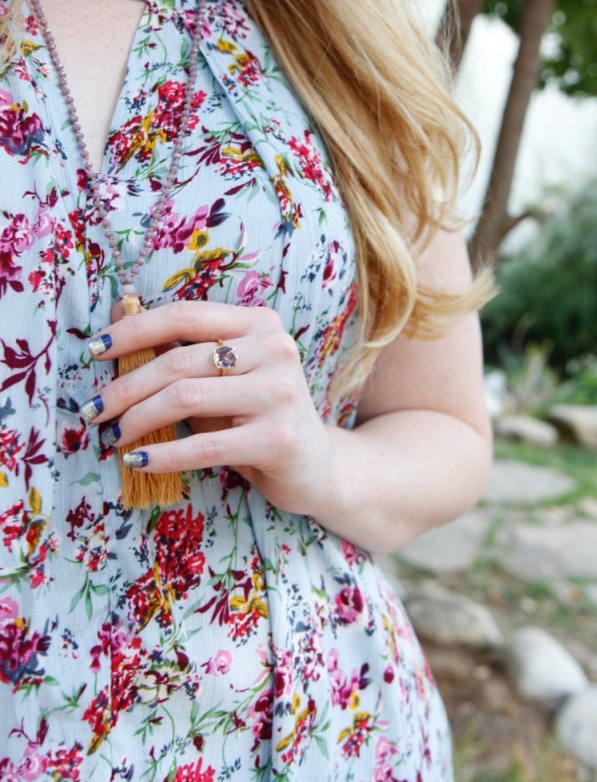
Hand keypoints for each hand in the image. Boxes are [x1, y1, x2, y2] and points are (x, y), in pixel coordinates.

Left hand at [80, 300, 337, 515]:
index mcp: (259, 323)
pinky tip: (139, 460)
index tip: (93, 351)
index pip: (184, 314)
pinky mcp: (279, 438)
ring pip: (185, 397)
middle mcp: (275, 349)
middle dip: (125, 387)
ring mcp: (280, 393)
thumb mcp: (222, 378)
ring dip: (138, 418)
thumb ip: (180, 350)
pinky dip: (163, 454)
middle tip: (94, 410)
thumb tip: (118, 320)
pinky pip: (204, 444)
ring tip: (116, 435)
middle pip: (178, 359)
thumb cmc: (258, 418)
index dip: (133, 330)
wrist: (317, 467)